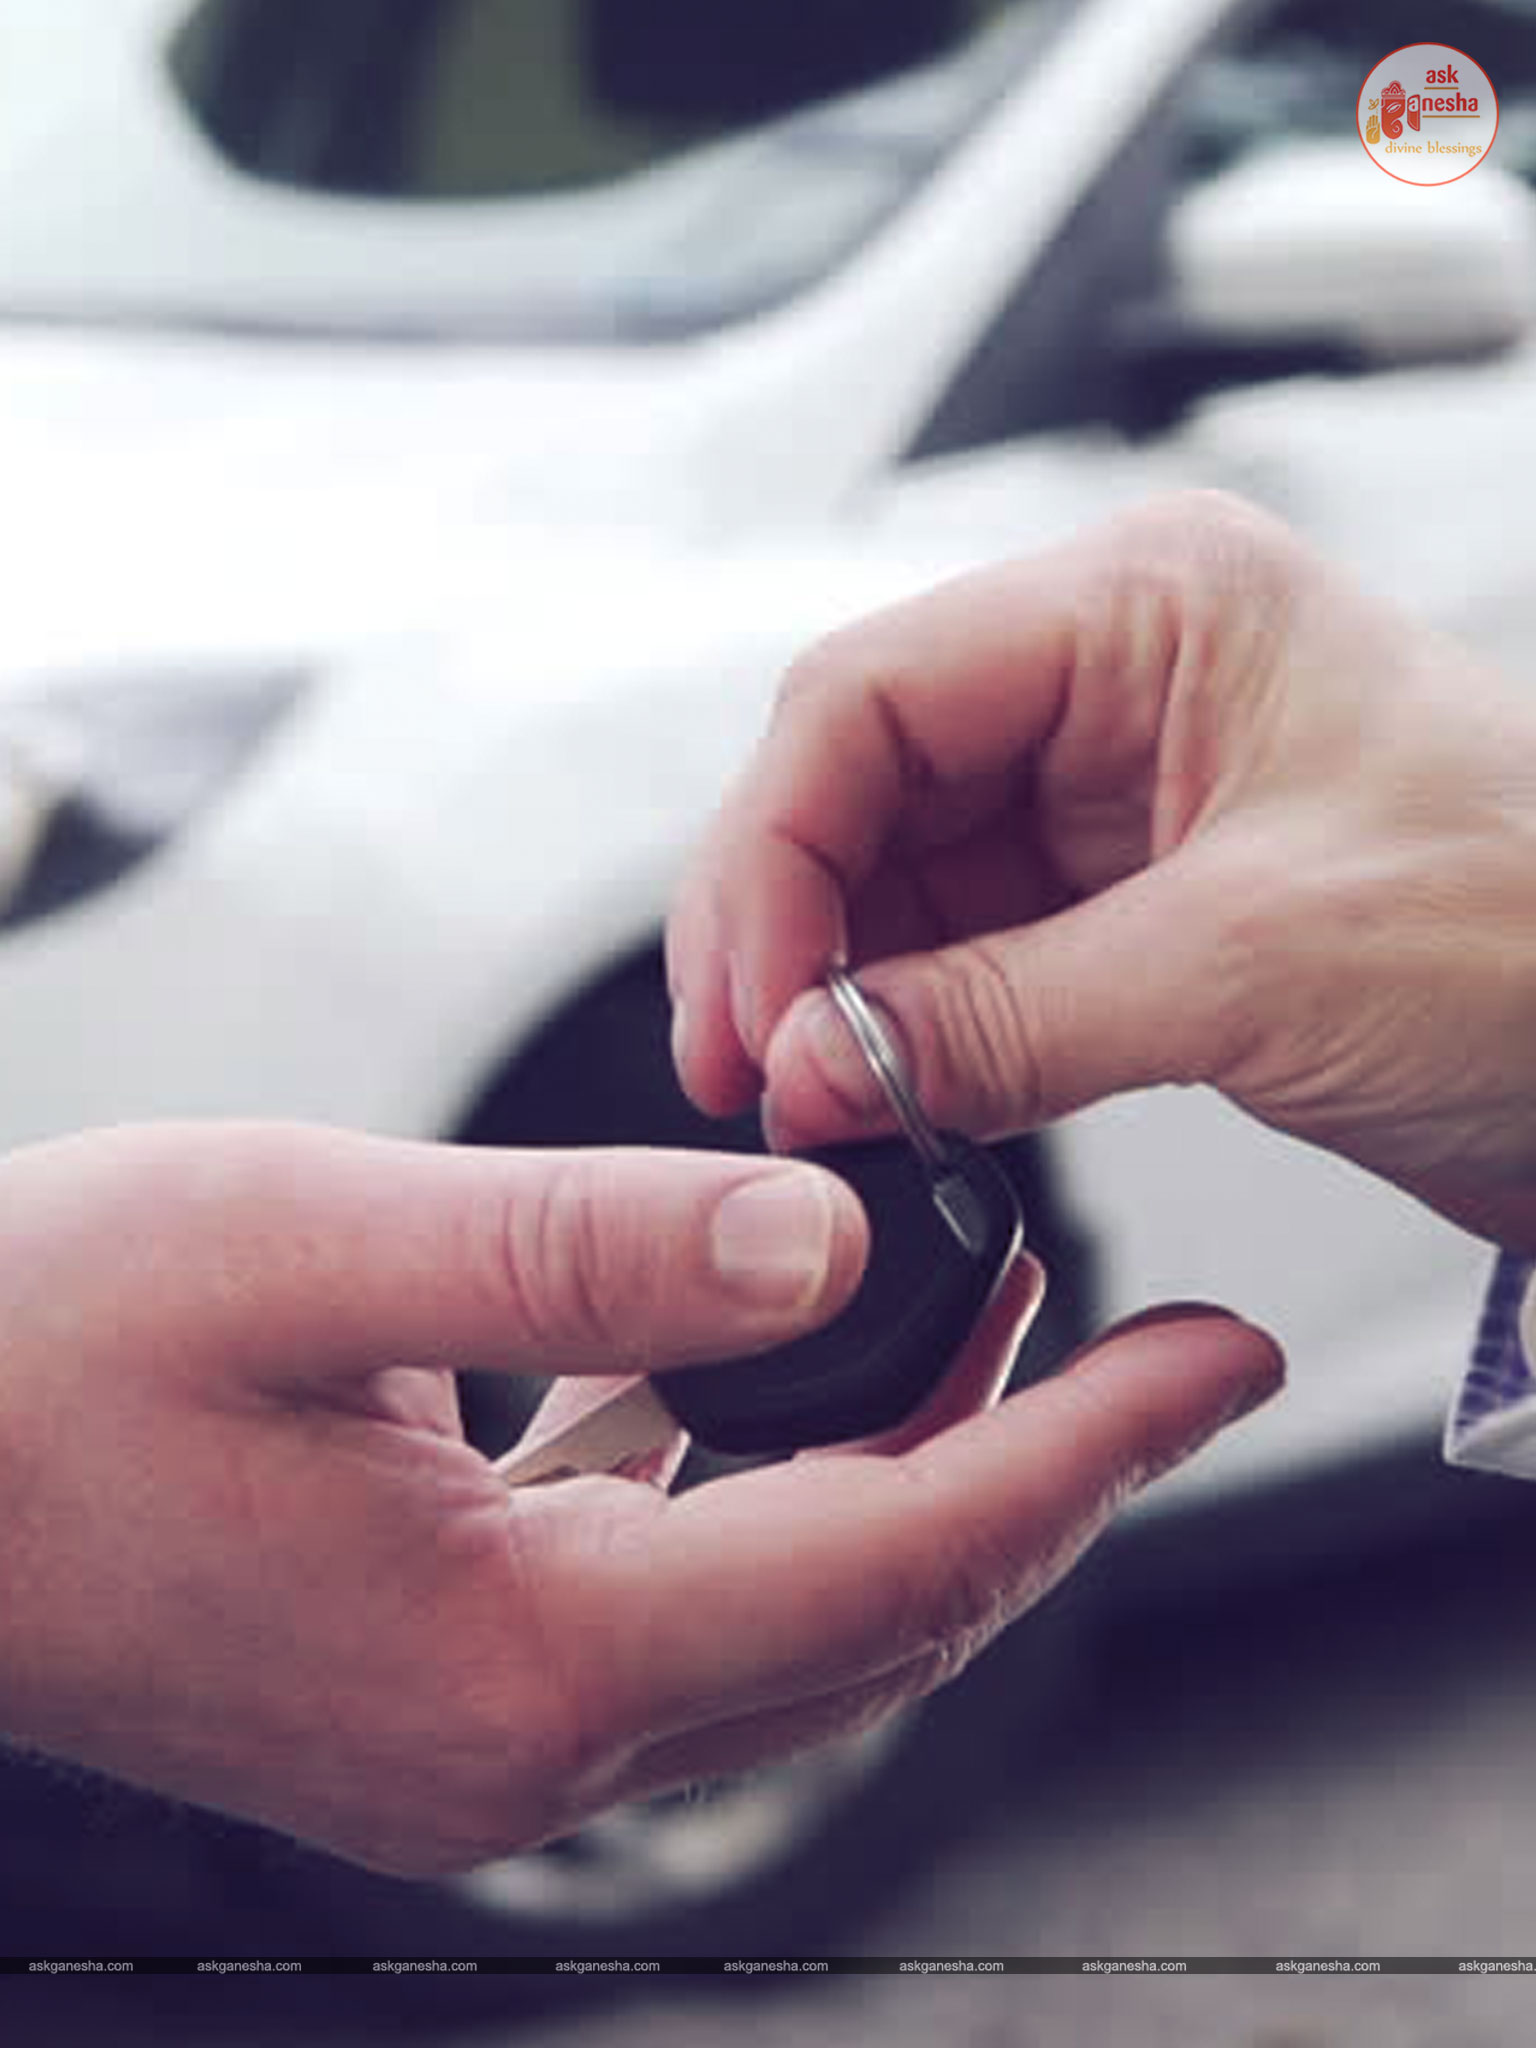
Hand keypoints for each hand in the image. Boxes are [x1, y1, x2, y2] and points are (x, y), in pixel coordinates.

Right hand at [0, 1119, 1277, 1874]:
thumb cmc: (38, 1355)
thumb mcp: (312, 1247)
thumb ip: (584, 1251)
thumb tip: (823, 1239)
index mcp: (516, 1657)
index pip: (891, 1556)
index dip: (1083, 1454)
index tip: (1217, 1364)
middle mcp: (522, 1734)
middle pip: (871, 1605)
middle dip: (1032, 1464)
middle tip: (1147, 1336)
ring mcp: (482, 1721)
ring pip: (786, 1598)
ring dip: (904, 1458)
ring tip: (984, 1299)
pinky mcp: (444, 1667)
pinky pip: (670, 1576)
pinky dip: (765, 1473)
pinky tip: (781, 1352)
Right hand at [668, 491, 1535, 1249]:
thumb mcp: (1253, 967)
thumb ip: (1000, 1018)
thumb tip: (817, 1066)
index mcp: (1150, 604)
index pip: (869, 695)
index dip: (774, 853)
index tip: (748, 1005)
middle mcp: (1116, 682)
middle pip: (861, 783)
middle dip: (789, 930)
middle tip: (752, 1069)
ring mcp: (1119, 796)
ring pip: (900, 878)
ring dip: (843, 991)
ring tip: (818, 1102)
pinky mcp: (1133, 905)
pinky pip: (969, 955)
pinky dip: (916, 1030)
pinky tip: (895, 1095)